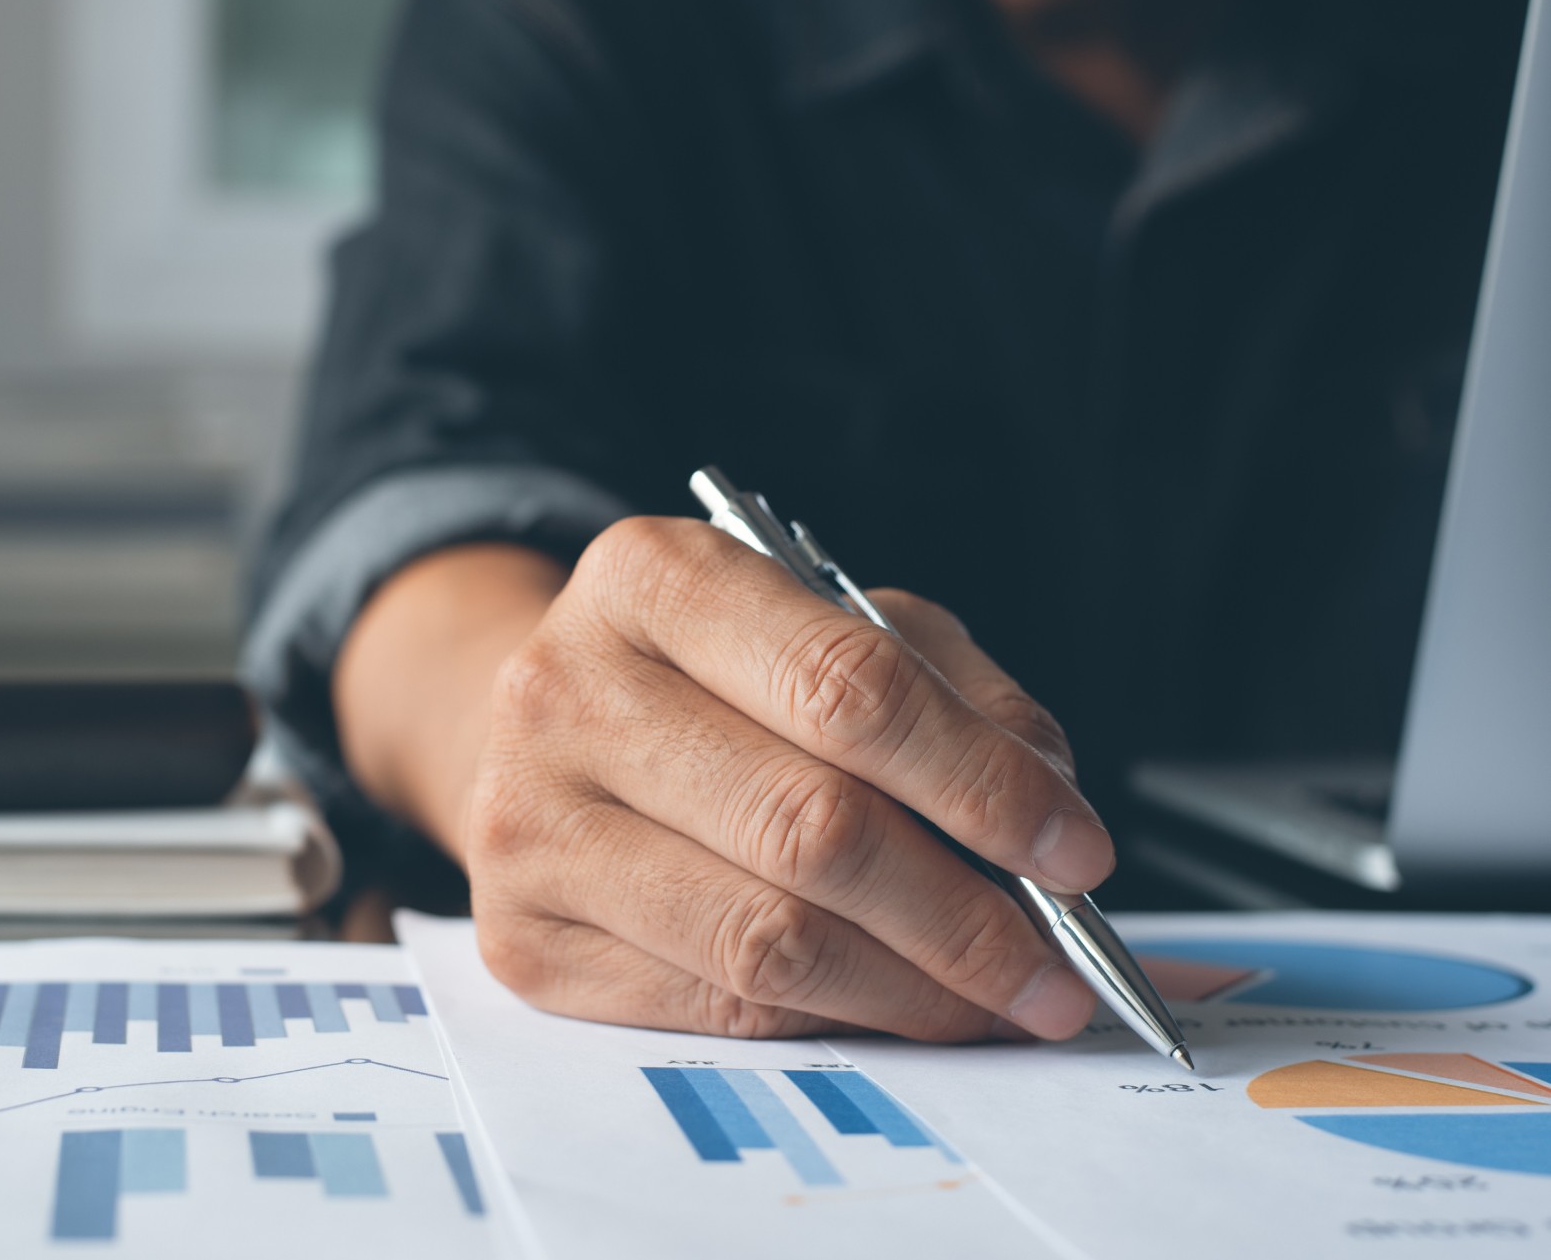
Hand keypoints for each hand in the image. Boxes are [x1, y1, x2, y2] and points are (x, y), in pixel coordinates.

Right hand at [464, 516, 1112, 1040]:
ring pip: (766, 940)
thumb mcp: (827, 624)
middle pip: (810, 827)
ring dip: (914, 990)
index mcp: (651, 578)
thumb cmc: (708, 675)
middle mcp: (565, 692)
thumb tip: (1051, 808)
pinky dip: (831, 1022)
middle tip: (1057, 963)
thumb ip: (947, 691)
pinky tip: (891, 1007)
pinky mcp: (524, 942)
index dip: (981, 783)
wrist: (544, 728)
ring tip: (997, 1000)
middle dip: (966, 915)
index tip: (1076, 852)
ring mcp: (528, 824)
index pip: (847, 689)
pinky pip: (715, 1009)